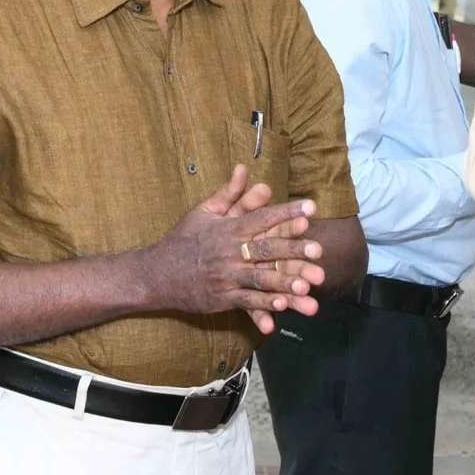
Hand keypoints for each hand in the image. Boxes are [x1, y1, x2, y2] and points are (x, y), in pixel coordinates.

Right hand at [139, 165, 325, 332]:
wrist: (156, 273)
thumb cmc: (183, 239)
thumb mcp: (203, 211)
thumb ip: (228, 192)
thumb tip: (244, 168)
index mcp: (228, 229)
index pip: (262, 217)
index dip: (287, 213)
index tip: (310, 207)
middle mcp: (229, 252)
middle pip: (265, 248)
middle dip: (292, 249)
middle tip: (318, 249)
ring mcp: (226, 276)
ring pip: (259, 278)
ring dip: (284, 282)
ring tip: (307, 286)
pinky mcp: (222, 298)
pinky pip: (246, 301)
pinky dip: (264, 305)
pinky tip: (281, 306)